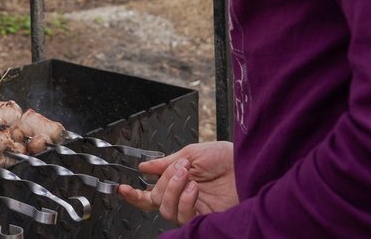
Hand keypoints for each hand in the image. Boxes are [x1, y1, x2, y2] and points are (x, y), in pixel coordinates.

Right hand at [118, 141, 237, 225]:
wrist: (248, 164)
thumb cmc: (226, 157)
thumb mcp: (191, 153)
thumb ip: (166, 162)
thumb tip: (144, 166)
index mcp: (178, 181)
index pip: (151, 193)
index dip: (135, 194)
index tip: (123, 188)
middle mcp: (183, 196)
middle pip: (156, 200)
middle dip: (163, 183)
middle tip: (178, 169)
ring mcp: (193, 207)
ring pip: (166, 210)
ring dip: (173, 191)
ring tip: (187, 176)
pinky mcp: (204, 217)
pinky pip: (184, 216)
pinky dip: (185, 200)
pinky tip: (194, 189)